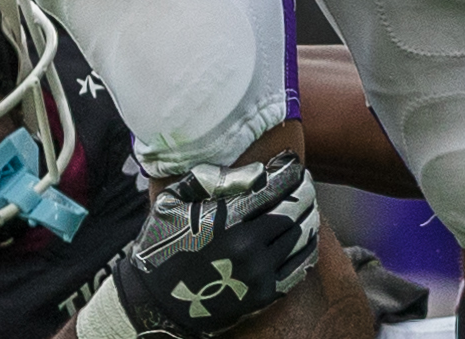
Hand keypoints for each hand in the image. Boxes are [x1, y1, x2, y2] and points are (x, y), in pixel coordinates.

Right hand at [109, 154, 319, 337]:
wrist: (155, 302)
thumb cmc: (162, 244)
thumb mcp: (173, 201)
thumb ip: (210, 179)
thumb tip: (255, 171)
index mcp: (225, 219)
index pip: (273, 188)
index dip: (289, 172)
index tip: (293, 163)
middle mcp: (247, 246)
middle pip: (293, 210)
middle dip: (304, 190)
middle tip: (306, 181)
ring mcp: (258, 273)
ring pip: (300, 237)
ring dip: (309, 215)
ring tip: (308, 204)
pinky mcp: (263, 295)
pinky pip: (299, 268)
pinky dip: (308, 247)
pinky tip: (307, 235)